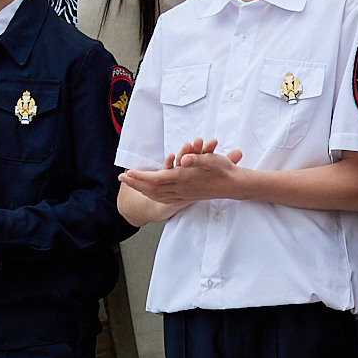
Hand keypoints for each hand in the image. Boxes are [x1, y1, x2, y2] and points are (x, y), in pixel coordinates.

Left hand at [117, 138, 248, 203]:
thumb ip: (196, 158)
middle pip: (152, 188)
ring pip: (157, 195)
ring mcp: (184, 195)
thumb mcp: (211, 159)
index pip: (156, 178)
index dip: (140, 176)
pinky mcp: (187, 197)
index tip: (127, 173)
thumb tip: (184, 159)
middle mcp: (181, 189)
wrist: (235, 185)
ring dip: (142, 190)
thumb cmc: (224, 169)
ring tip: (132, 185)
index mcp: (184, 178)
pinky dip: (154, 196)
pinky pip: (165, 199)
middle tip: (121, 179)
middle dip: (135, 183)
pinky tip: (150, 193)